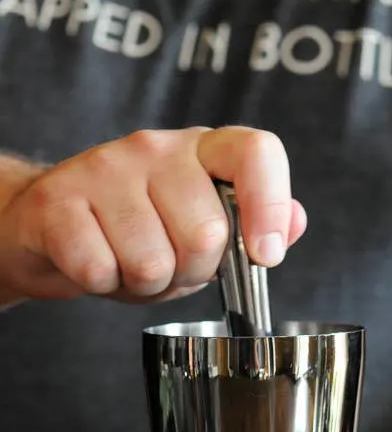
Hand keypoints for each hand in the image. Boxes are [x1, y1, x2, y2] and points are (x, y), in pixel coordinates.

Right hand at [0, 127, 305, 302]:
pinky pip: (99, 270)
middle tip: (168, 262)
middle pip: (205, 234)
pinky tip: (98, 262)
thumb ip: (253, 225)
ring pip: (150, 262)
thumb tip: (295, 222)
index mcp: (203, 150)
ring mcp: (104, 168)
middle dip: (190, 271)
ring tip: (129, 262)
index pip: (255, 153)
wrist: (56, 225)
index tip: (265, 255)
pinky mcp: (59, 200)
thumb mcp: (205, 229)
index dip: (270, 206)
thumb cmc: (141, 230)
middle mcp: (157, 148)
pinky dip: (102, 284)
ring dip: (143, 284)